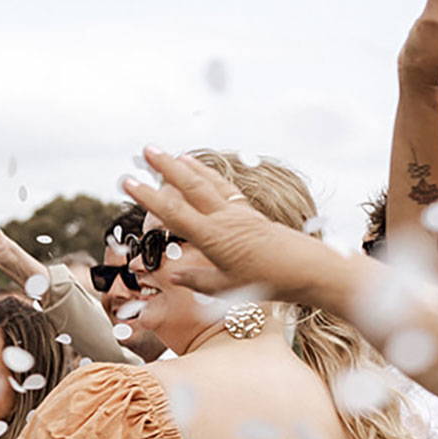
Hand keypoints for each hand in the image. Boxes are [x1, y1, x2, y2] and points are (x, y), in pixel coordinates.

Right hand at [123, 149, 334, 303]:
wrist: (309, 270)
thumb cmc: (268, 282)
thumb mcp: (225, 288)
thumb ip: (196, 278)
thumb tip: (172, 273)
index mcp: (213, 237)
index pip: (173, 213)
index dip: (148, 197)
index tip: (128, 181)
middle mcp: (224, 219)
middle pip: (190, 186)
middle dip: (166, 167)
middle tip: (146, 150)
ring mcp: (238, 213)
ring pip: (207, 183)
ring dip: (186, 167)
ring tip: (169, 153)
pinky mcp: (249, 213)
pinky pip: (223, 189)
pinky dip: (208, 177)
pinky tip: (199, 170)